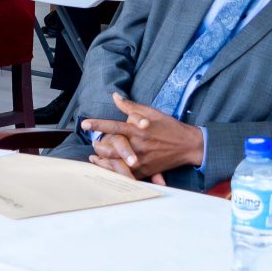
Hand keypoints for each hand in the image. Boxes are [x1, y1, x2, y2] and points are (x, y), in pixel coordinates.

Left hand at [78, 91, 205, 179]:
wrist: (187, 145)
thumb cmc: (168, 126)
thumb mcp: (151, 112)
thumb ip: (130, 106)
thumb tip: (115, 96)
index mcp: (137, 129)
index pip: (113, 126)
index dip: (97, 124)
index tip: (84, 124)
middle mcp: (137, 145)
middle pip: (110, 148)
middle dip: (98, 146)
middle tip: (94, 143)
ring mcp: (141, 160)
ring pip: (115, 163)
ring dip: (102, 161)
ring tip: (95, 158)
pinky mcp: (145, 171)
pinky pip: (126, 174)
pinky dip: (115, 171)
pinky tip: (108, 169)